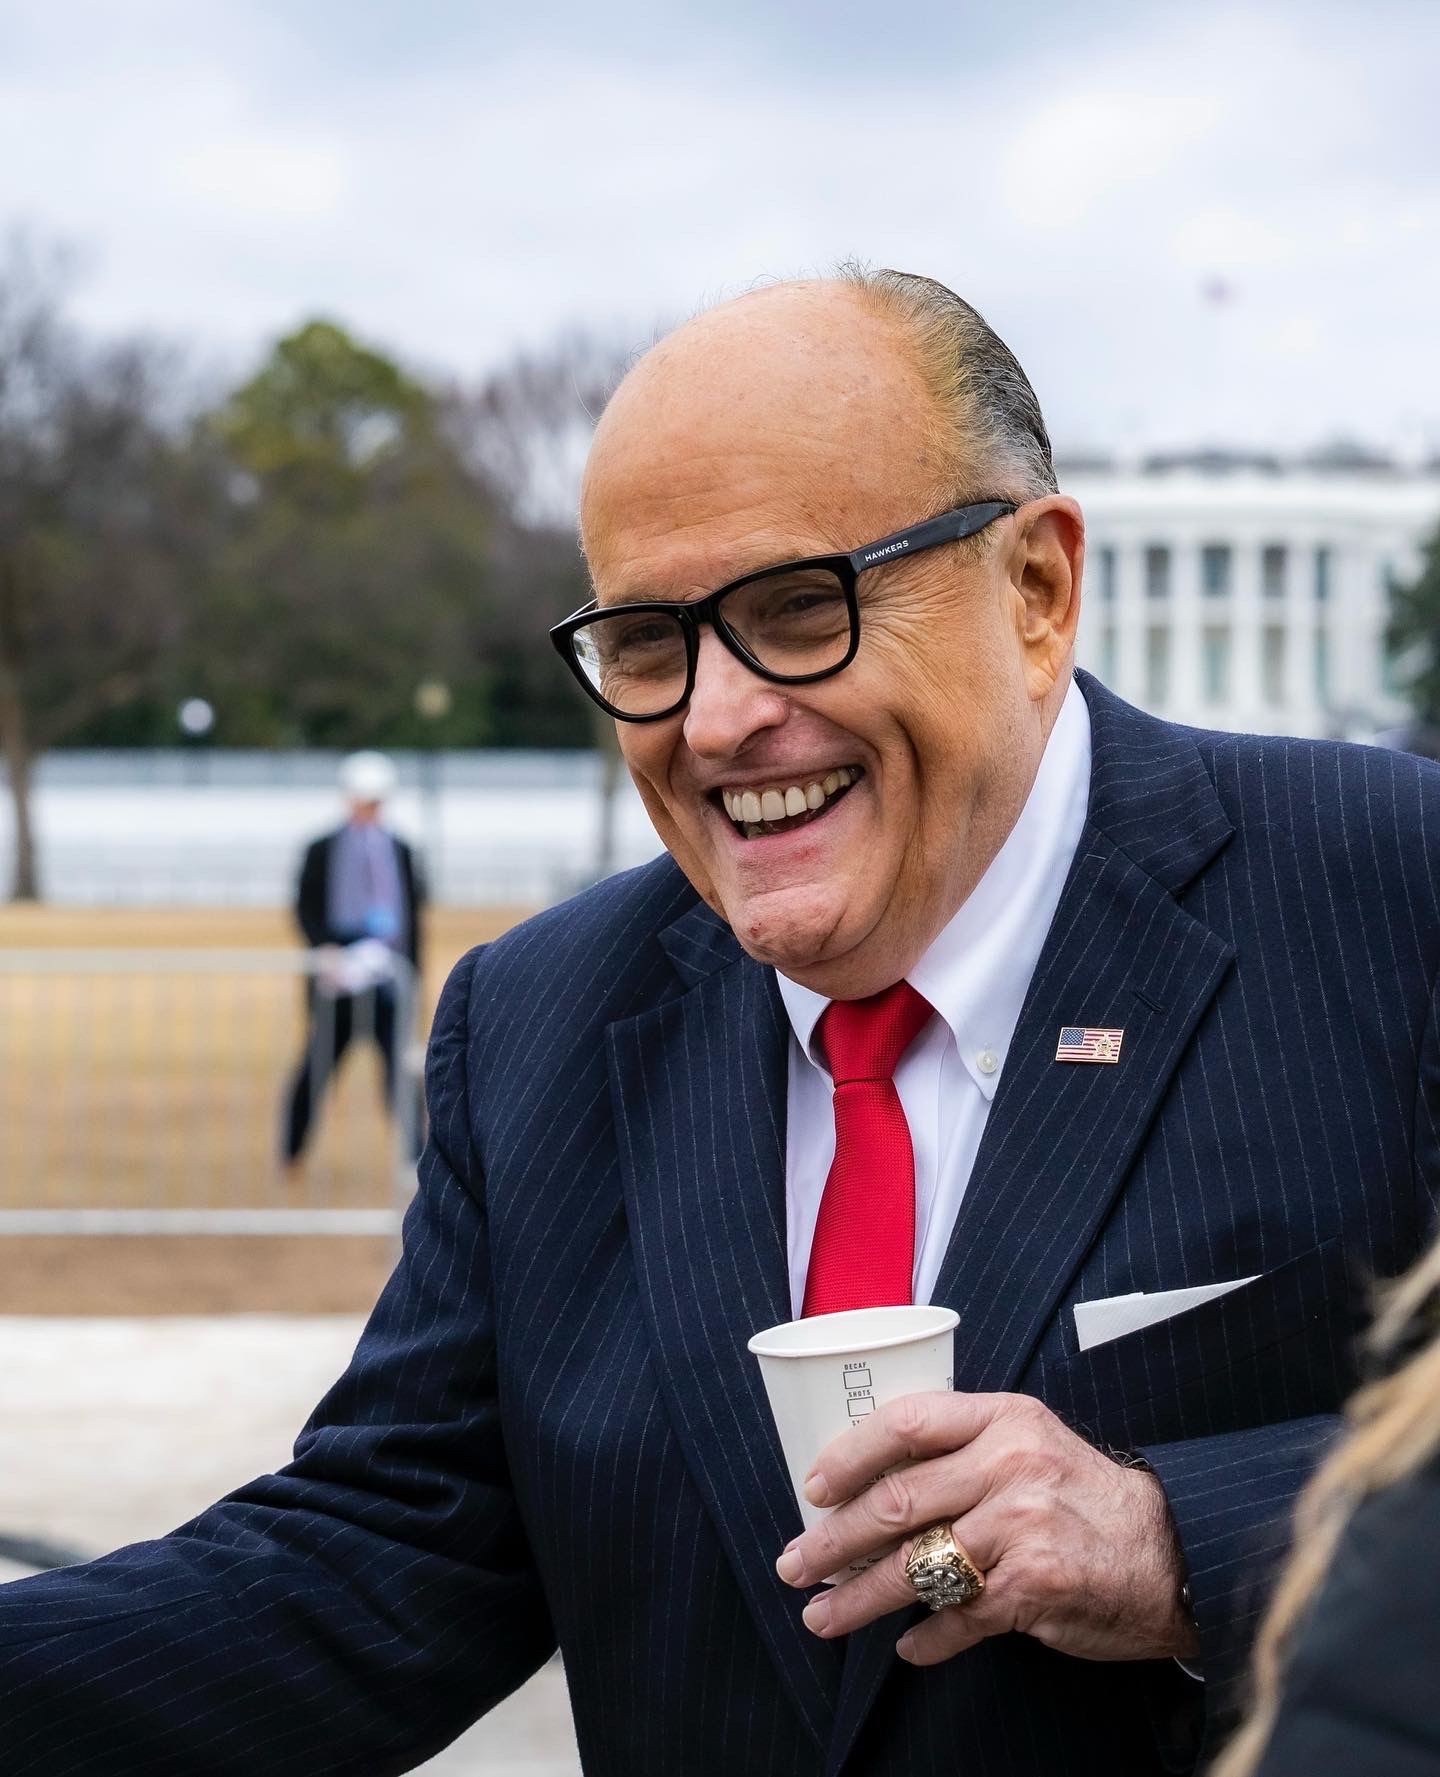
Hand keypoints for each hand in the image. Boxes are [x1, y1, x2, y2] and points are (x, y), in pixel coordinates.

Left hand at [774, 1391, 1198, 1667]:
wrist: (1176, 1553)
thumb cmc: (1088, 1499)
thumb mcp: (1034, 1444)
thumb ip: (967, 1451)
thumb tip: (876, 1482)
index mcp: (1003, 1419)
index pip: (907, 1423)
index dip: (851, 1454)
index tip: (813, 1486)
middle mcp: (1009, 1466)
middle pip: (896, 1502)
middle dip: (833, 1539)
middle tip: (795, 1562)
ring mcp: (1020, 1527)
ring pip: (915, 1567)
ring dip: (858, 1598)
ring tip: (821, 1614)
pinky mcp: (1032, 1588)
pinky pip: (957, 1618)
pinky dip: (926, 1640)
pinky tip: (907, 1648)